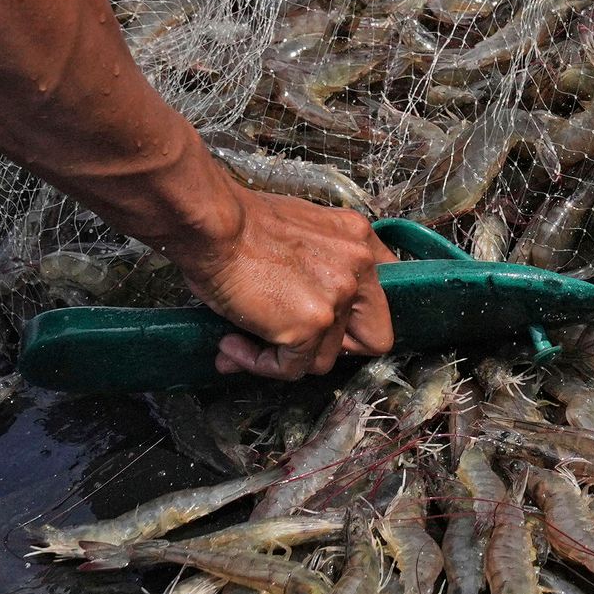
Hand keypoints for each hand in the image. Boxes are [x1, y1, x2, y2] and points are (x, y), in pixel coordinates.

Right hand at [163, 179, 396, 379]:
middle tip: (290, 343)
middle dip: (329, 348)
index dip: (351, 323)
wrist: (213, 223)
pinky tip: (233, 345)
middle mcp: (359, 267)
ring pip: (323, 359)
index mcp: (359, 240)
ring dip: (283, 356)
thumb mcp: (298, 233)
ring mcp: (339, 298)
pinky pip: (291, 369)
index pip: (379, 300)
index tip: (319, 327)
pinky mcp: (312, 325)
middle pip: (370, 338)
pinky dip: (260, 365)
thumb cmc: (239, 224)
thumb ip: (313, 271)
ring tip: (242, 338)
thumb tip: (295, 317)